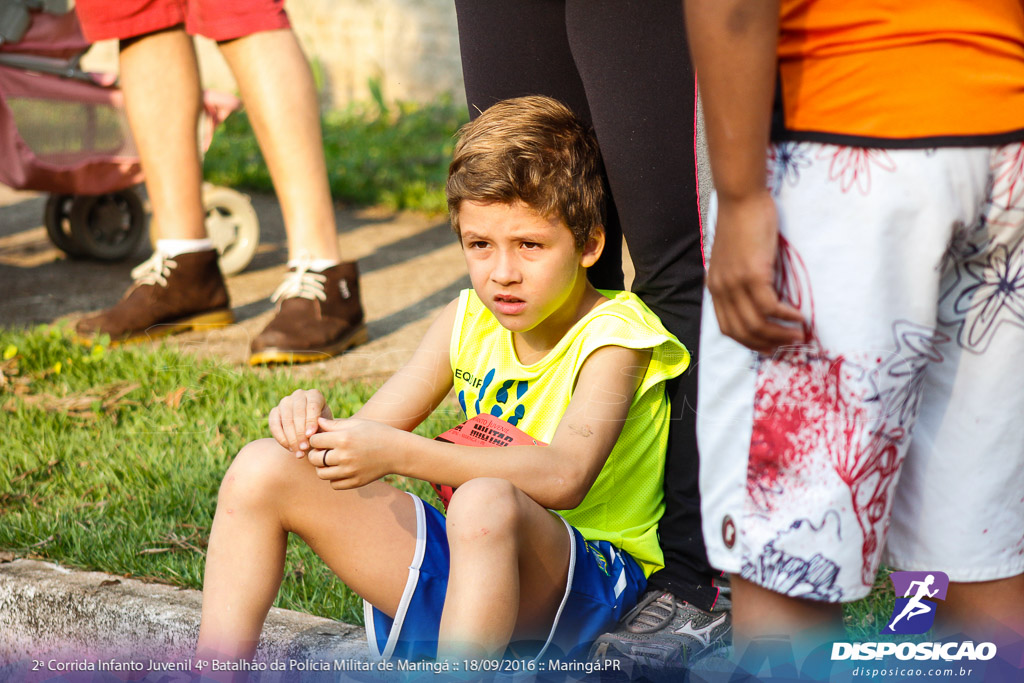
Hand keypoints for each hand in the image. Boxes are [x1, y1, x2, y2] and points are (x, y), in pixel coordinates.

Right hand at [269, 389, 333, 456]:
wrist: (309, 433)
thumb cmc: (321, 429)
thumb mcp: (326, 428)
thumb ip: (322, 429)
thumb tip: (311, 433)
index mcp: (314, 395)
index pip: (312, 406)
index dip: (310, 421)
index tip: (310, 435)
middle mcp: (299, 395)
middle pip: (297, 413)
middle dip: (300, 433)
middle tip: (304, 448)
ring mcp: (285, 402)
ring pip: (286, 420)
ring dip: (291, 438)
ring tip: (298, 452)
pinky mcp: (274, 411)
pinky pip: (274, 424)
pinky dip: (281, 438)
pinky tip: (290, 448)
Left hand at [308, 417, 396, 488]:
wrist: (398, 451)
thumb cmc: (377, 433)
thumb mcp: (357, 423)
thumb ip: (334, 424)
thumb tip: (316, 422)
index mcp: (343, 439)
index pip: (314, 440)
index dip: (315, 438)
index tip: (321, 438)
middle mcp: (344, 456)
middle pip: (314, 459)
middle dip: (315, 453)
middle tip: (323, 450)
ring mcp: (350, 471)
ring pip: (321, 474)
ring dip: (322, 467)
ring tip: (330, 461)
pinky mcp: (355, 482)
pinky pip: (334, 484)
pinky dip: (334, 478)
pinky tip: (341, 470)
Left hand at [706, 191, 805, 353]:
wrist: (740, 198)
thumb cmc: (742, 223)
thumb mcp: (735, 257)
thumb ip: (742, 279)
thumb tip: (764, 298)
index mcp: (715, 287)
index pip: (728, 328)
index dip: (750, 342)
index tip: (770, 346)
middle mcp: (721, 289)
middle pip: (742, 332)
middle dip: (767, 344)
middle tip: (789, 346)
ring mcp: (735, 283)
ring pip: (756, 324)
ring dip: (780, 334)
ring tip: (799, 335)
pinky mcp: (752, 274)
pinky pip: (770, 307)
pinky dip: (785, 317)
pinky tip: (799, 317)